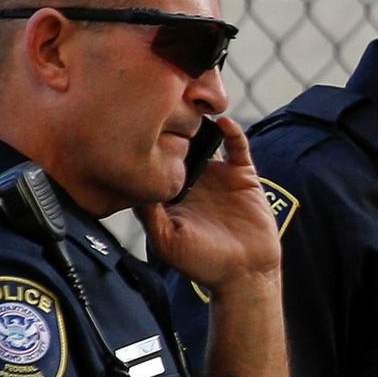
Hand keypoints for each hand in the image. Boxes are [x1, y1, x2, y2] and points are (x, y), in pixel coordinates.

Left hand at [137, 117, 281, 294]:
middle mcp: (192, 181)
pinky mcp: (242, 174)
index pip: (152, 162)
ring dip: (197, 123)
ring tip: (189, 105)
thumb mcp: (166, 241)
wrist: (245, 272)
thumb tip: (131, 182)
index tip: (135, 126)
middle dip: (169, 126)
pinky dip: (231, 131)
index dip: (144, 145)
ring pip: (205, 140)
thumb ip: (149, 214)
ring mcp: (217, 175)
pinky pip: (237, 146)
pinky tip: (223, 122)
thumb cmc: (203, 263)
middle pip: (178, 144)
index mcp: (170, 195)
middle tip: (160, 103)